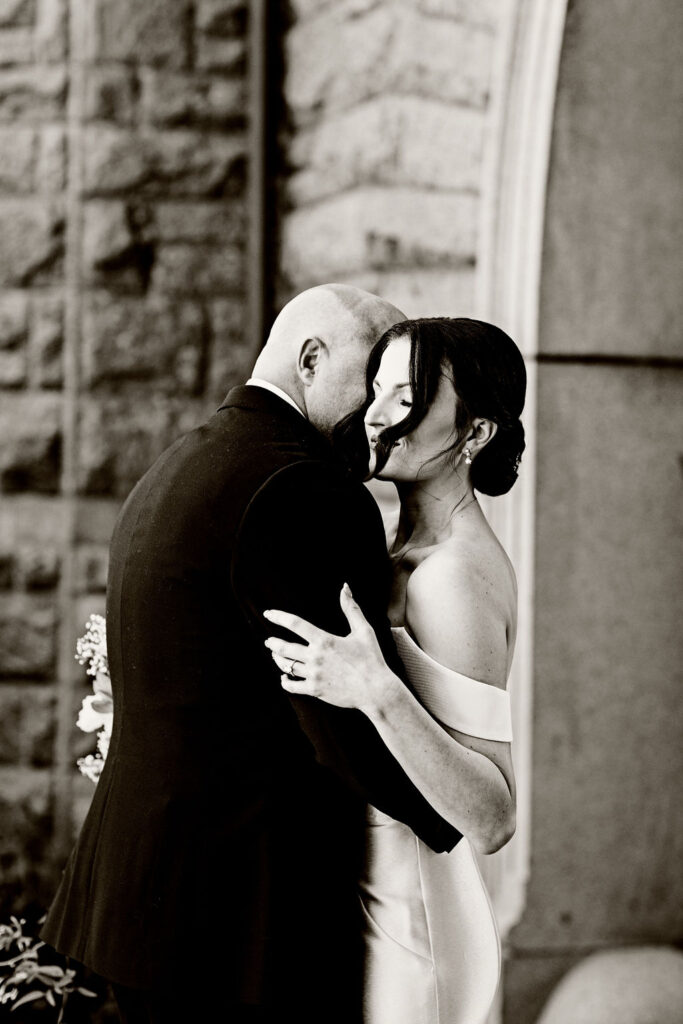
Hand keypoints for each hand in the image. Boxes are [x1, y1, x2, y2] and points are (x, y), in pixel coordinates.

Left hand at [264, 583, 398, 715]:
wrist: (376, 690)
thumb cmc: (371, 659)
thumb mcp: (363, 631)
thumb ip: (351, 608)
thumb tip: (345, 588)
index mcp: (324, 640)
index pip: (295, 624)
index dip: (279, 617)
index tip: (268, 614)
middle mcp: (316, 657)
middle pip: (284, 647)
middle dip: (273, 643)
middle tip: (268, 641)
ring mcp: (314, 675)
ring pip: (286, 666)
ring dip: (278, 659)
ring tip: (276, 655)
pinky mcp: (315, 690)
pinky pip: (292, 686)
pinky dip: (285, 681)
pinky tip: (284, 678)